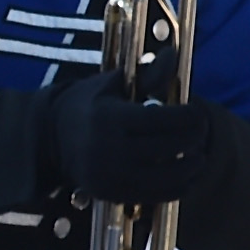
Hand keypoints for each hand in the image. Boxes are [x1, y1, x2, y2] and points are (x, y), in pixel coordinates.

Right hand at [45, 75, 218, 203]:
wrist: (49, 138)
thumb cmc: (86, 106)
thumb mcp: (111, 86)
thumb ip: (146, 75)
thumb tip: (172, 55)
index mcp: (110, 117)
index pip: (166, 118)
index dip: (191, 116)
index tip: (197, 112)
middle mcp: (111, 148)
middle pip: (175, 146)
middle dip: (197, 137)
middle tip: (200, 129)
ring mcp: (113, 175)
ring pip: (174, 175)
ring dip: (194, 164)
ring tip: (196, 153)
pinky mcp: (115, 194)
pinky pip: (162, 194)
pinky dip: (181, 184)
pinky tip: (184, 172)